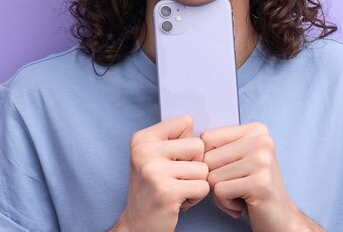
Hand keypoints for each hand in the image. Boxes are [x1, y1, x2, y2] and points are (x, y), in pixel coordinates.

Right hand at [115, 116, 209, 231]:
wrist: (137, 225)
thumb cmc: (154, 189)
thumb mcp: (156, 157)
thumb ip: (175, 139)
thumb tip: (205, 129)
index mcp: (142, 138)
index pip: (186, 122)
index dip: (187, 144)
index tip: (172, 160)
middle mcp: (144, 150)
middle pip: (198, 144)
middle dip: (195, 164)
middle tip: (176, 179)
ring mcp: (153, 171)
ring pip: (203, 168)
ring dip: (195, 183)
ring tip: (176, 190)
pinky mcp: (166, 191)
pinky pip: (203, 187)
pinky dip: (196, 197)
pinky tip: (178, 201)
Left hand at [202, 122, 312, 231]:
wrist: (280, 218)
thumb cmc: (253, 188)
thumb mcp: (238, 159)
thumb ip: (219, 146)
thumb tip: (191, 143)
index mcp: (256, 130)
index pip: (207, 137)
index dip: (210, 160)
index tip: (230, 171)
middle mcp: (262, 141)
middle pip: (208, 158)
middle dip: (214, 179)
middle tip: (236, 187)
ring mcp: (262, 161)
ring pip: (212, 176)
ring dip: (220, 194)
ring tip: (241, 195)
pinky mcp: (260, 183)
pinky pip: (219, 191)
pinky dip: (225, 203)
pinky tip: (243, 203)